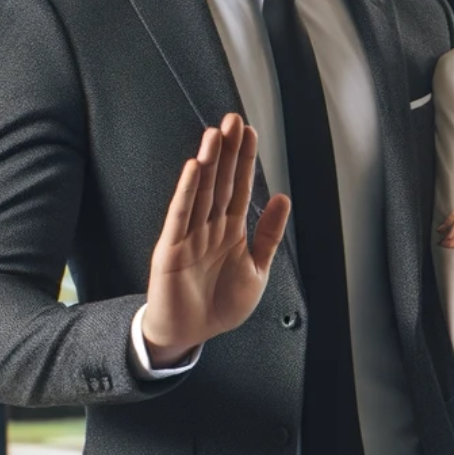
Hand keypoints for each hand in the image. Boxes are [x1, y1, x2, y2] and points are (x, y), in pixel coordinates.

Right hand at [143, 114, 291, 365]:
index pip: (239, 187)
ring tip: (214, 135)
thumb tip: (283, 198)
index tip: (250, 133)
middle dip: (227, 151)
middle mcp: (209, 227)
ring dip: (208, 162)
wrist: (191, 334)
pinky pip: (180, 215)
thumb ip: (269, 234)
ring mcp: (189, 235)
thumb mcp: (257, 270)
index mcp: (231, 231)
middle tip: (233, 120)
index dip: (245, 160)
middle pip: (220, 181)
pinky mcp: (171, 248)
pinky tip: (194, 169)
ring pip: (201, 191)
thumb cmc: (219, 305)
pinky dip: (187, 192)